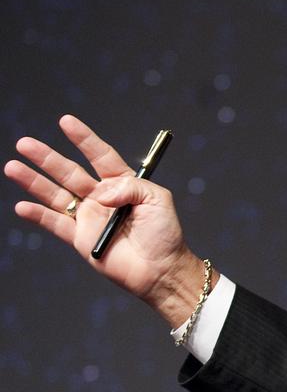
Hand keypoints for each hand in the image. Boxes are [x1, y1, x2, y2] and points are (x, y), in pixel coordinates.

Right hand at [4, 115, 211, 327]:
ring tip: (13, 166)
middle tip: (25, 143)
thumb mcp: (158, 199)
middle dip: (46, 157)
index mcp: (123, 184)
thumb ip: (131, 187)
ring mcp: (89, 217)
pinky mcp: (80, 239)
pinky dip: (37, 215)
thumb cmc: (165, 234)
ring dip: (33, 181)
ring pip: (55, 194)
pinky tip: (22, 206)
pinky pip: (54, 223)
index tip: (66, 121)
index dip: (83, 139)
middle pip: (69, 172)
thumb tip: (101, 192)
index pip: (100, 156)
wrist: (161, 270)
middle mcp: (102, 198)